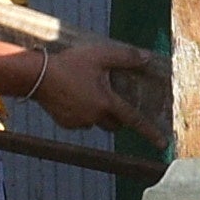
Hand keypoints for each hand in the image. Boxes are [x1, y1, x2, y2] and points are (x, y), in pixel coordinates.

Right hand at [27, 40, 152, 133]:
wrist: (36, 76)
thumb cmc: (69, 63)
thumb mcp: (100, 54)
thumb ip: (125, 56)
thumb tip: (147, 57)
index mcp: (106, 103)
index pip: (134, 119)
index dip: (150, 132)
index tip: (163, 145)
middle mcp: (94, 117)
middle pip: (115, 124)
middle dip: (117, 115)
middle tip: (110, 98)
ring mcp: (79, 122)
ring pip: (95, 122)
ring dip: (96, 112)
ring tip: (84, 90)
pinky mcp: (65, 124)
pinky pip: (79, 121)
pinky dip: (80, 112)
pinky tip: (70, 95)